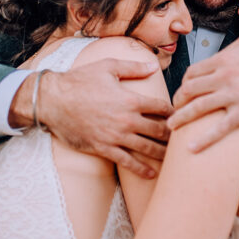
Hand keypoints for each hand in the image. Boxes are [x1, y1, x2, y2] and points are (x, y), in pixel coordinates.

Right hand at [12, 59, 172, 178]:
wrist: (53, 101)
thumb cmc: (79, 81)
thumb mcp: (107, 67)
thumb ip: (133, 67)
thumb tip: (153, 66)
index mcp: (130, 99)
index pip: (161, 107)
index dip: (174, 111)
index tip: (182, 114)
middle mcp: (127, 120)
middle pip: (159, 130)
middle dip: (174, 134)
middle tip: (185, 137)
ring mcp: (116, 136)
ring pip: (147, 148)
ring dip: (163, 153)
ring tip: (176, 158)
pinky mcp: (104, 148)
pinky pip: (127, 162)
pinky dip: (142, 169)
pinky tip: (152, 173)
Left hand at [168, 34, 238, 150]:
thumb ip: (231, 48)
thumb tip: (221, 54)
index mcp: (224, 59)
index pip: (192, 73)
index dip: (184, 84)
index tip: (183, 93)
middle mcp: (224, 76)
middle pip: (189, 90)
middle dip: (178, 102)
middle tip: (174, 111)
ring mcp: (234, 95)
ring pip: (197, 108)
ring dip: (181, 119)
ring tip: (171, 128)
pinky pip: (219, 128)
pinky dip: (203, 139)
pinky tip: (191, 148)